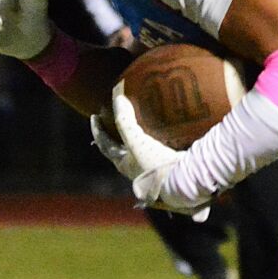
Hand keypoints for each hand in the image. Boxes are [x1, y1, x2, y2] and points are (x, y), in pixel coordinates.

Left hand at [95, 83, 213, 217]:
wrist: (184, 182)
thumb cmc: (156, 165)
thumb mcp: (136, 142)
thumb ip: (125, 121)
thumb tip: (118, 95)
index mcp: (124, 164)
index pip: (105, 145)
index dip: (98, 131)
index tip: (94, 116)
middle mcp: (136, 168)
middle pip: (120, 148)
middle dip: (116, 134)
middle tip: (114, 118)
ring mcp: (152, 167)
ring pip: (139, 149)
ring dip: (137, 136)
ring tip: (139, 120)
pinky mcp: (168, 163)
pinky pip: (159, 147)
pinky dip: (158, 136)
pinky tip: (164, 128)